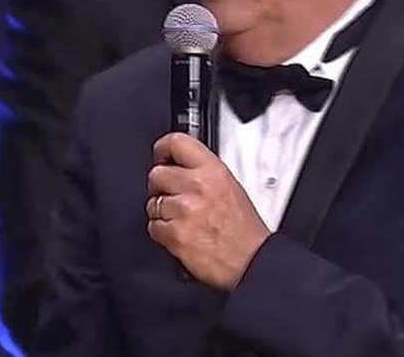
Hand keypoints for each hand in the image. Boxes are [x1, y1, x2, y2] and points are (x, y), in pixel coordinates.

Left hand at [146, 132, 270, 290]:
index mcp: (212, 171)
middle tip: (171, 195)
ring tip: (181, 219)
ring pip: (152, 202)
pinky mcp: (174, 234)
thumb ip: (203, 171)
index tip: (161, 156)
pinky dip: (162, 231)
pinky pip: (153, 226)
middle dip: (160, 186)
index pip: (176, 143)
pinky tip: (179, 233)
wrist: (251, 261)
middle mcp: (196, 187)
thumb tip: (180, 164)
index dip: (163, 149)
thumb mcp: (231, 186)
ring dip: (162, 211)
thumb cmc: (245, 230)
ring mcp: (183, 210)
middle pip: (156, 174)